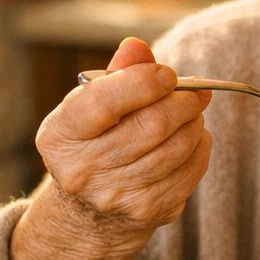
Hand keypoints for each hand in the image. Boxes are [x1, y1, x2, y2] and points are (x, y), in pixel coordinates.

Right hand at [35, 37, 211, 233]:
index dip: (142, 83)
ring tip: (192, 112)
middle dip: (182, 102)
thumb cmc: (93, 142)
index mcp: (60, 135)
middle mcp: (82, 171)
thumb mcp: (90, 107)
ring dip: (193, 123)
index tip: (166, 74)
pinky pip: (189, 171)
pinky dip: (199, 148)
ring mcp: (115, 196)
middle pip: (150, 126)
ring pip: (176, 149)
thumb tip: (137, 47)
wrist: (89, 212)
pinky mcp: (147, 212)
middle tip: (195, 91)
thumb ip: (115, 74)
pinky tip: (192, 138)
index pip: (103, 103)